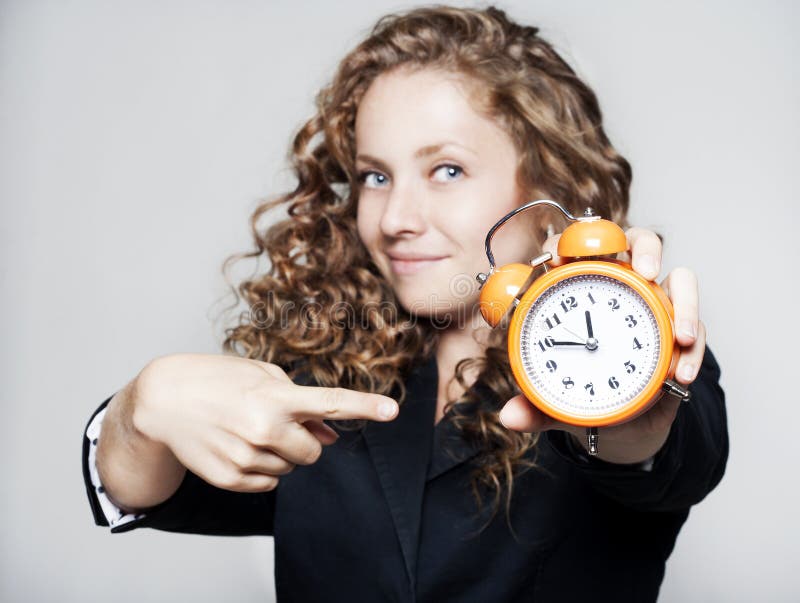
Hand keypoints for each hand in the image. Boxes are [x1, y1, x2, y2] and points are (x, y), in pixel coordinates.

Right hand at [132, 353, 397, 491]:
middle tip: (275, 423)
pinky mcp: (231, 479)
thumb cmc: (217, 380)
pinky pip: (268, 482)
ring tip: (247, 430)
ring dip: (280, 452)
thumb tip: (331, 438)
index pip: (331, 404)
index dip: (365, 406)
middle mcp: (264, 430)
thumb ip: (303, 407)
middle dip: (304, 440)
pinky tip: (237, 446)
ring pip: (291, 468)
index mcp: (275, 397)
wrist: (163, 401)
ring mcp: (247, 458)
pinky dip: (261, 468)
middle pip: (314, 452)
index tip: (392, 410)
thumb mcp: (262, 378)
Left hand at [499, 227, 705, 463]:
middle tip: (645, 270)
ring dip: (685, 301)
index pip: (570, 251)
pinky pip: (695, 326)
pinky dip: (694, 349)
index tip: (557, 260)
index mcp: (580, 294)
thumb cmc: (583, 394)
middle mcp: (620, 289)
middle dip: (644, 247)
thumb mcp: (555, 401)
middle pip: (636, 243)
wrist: (623, 425)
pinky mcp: (680, 329)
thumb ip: (534, 406)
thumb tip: (510, 417)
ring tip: (679, 336)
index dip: (564, 245)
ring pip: (679, 278)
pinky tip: (682, 374)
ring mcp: (654, 305)